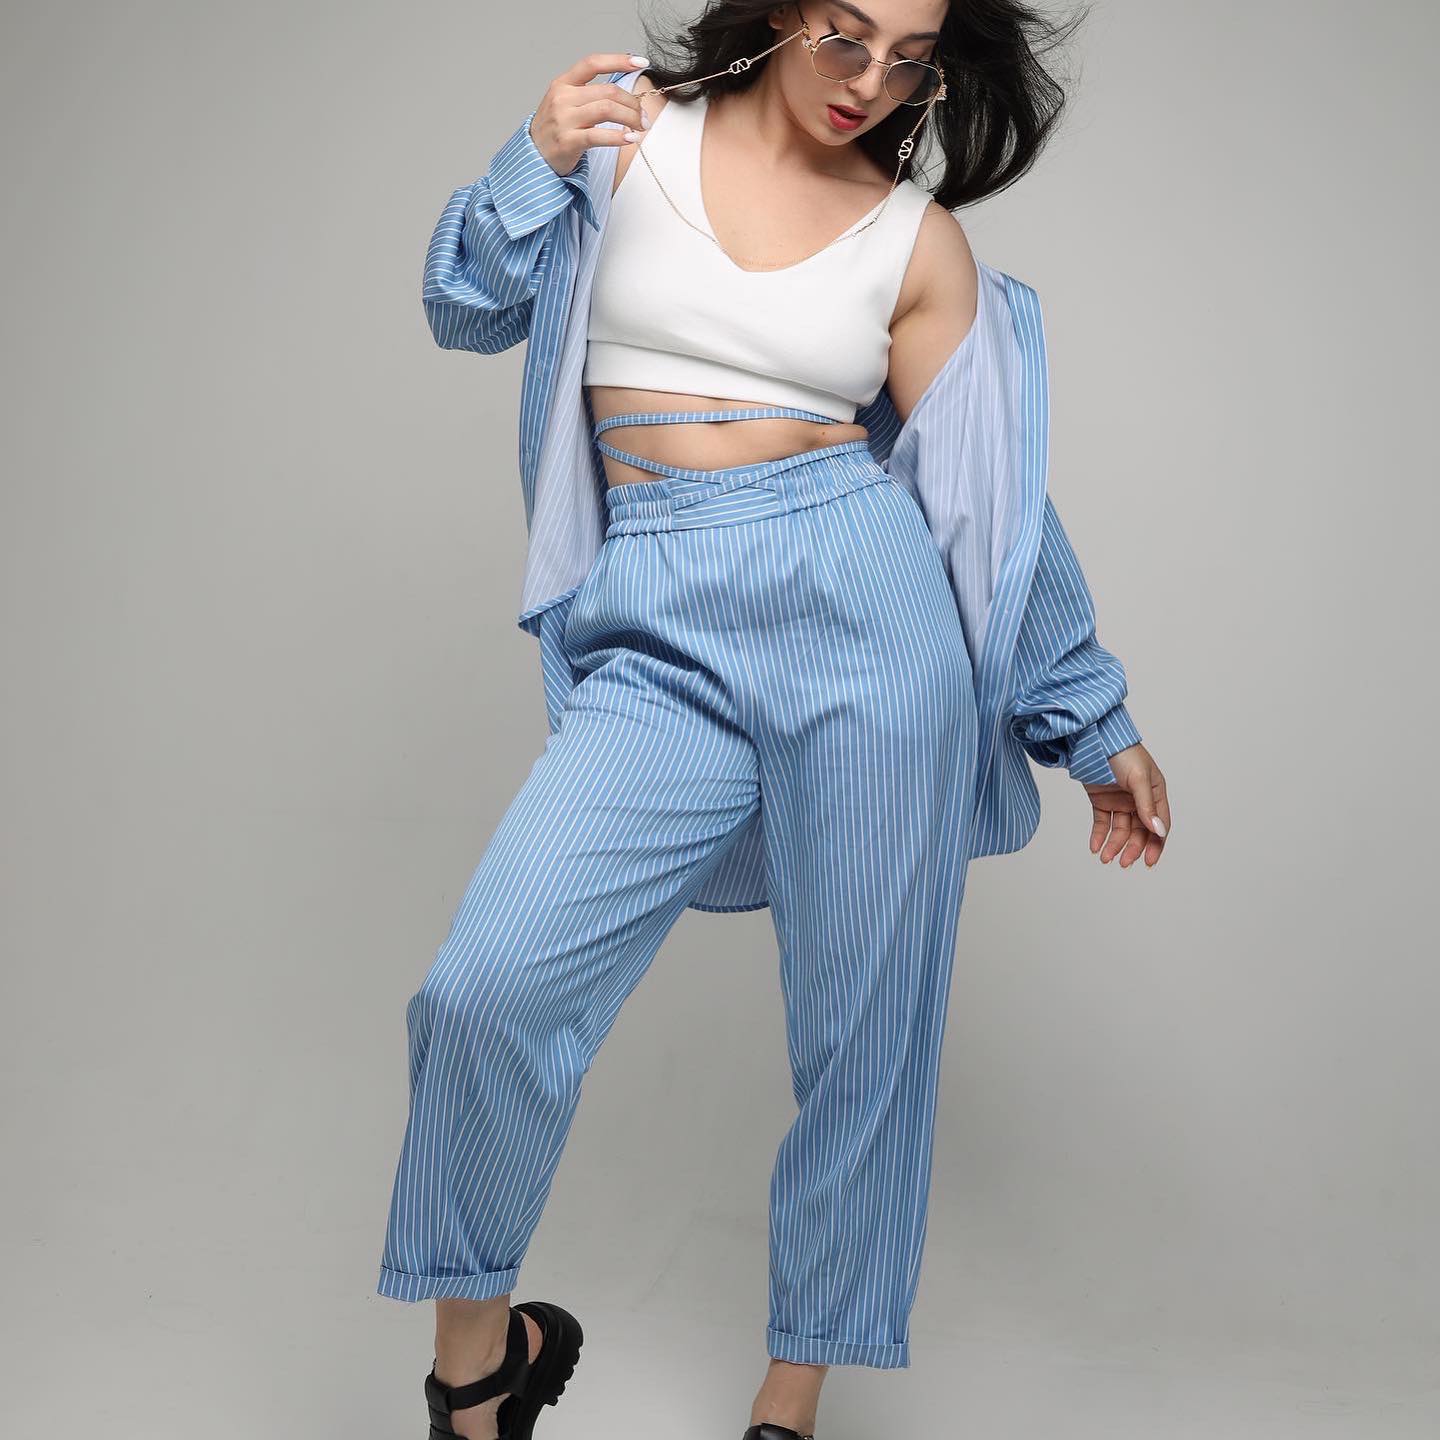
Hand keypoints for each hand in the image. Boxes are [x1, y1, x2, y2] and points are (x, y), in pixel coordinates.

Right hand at [530, 52, 651, 177]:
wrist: (534, 156)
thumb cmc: (555, 129)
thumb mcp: (566, 103)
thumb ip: (589, 95)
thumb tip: (625, 95)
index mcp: (563, 83)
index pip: (593, 63)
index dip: (618, 60)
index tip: (640, 62)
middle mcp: (562, 98)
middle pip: (607, 91)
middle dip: (632, 103)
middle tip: (643, 116)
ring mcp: (564, 119)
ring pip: (606, 109)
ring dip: (630, 117)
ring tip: (640, 127)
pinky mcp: (567, 141)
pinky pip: (598, 136)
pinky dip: (618, 137)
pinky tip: (630, 138)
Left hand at [1081, 743, 1169, 867]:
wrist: (1092, 739)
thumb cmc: (1122, 753)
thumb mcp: (1138, 779)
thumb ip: (1147, 806)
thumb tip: (1158, 831)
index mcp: (1155, 793)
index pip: (1159, 825)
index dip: (1155, 844)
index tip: (1147, 861)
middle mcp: (1139, 799)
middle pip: (1139, 831)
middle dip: (1132, 848)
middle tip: (1123, 863)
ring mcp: (1120, 800)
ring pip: (1120, 830)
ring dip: (1114, 845)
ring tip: (1105, 857)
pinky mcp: (1101, 800)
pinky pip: (1102, 822)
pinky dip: (1099, 835)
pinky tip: (1095, 846)